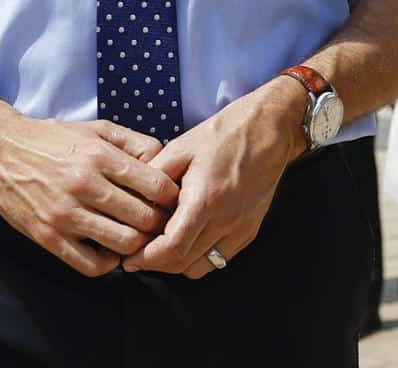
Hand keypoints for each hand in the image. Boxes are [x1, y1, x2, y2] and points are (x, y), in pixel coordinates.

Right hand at [0, 116, 173, 277]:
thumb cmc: (51, 139)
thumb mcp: (94, 128)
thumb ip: (132, 142)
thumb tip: (165, 162)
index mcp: (98, 155)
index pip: (156, 186)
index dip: (170, 197)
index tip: (168, 201)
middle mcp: (83, 184)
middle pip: (144, 219)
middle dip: (158, 224)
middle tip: (157, 223)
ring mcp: (64, 213)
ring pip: (124, 243)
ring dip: (136, 245)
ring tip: (134, 237)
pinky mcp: (48, 236)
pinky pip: (92, 265)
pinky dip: (108, 263)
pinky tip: (108, 249)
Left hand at [122, 79, 306, 278]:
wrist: (268, 131)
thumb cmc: (223, 134)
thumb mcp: (180, 148)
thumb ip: (154, 176)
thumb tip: (133, 201)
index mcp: (205, 199)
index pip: (172, 247)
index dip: (147, 258)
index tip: (129, 259)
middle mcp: (226, 221)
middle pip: (184, 263)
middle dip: (156, 264)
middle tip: (136, 255)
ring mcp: (241, 229)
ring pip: (201, 267)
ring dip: (177, 264)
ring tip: (159, 248)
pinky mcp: (249, 231)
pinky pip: (219, 259)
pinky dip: (198, 258)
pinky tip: (185, 241)